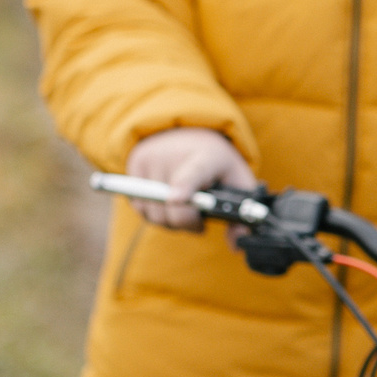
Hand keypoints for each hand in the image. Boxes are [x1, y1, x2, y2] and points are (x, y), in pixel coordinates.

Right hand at [124, 128, 255, 231]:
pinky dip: (153, 214)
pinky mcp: (135, 165)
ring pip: (153, 213)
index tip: (176, 200)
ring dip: (169, 222)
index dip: (184, 188)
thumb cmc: (217, 163)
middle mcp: (174, 154)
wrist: (189, 130)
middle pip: (172, 207)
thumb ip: (241, 215)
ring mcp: (151, 158)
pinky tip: (167, 205)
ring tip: (184, 211)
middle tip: (199, 222)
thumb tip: (236, 245)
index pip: (193, 173)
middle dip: (187, 224)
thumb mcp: (238, 181)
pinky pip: (139, 207)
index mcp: (207, 156)